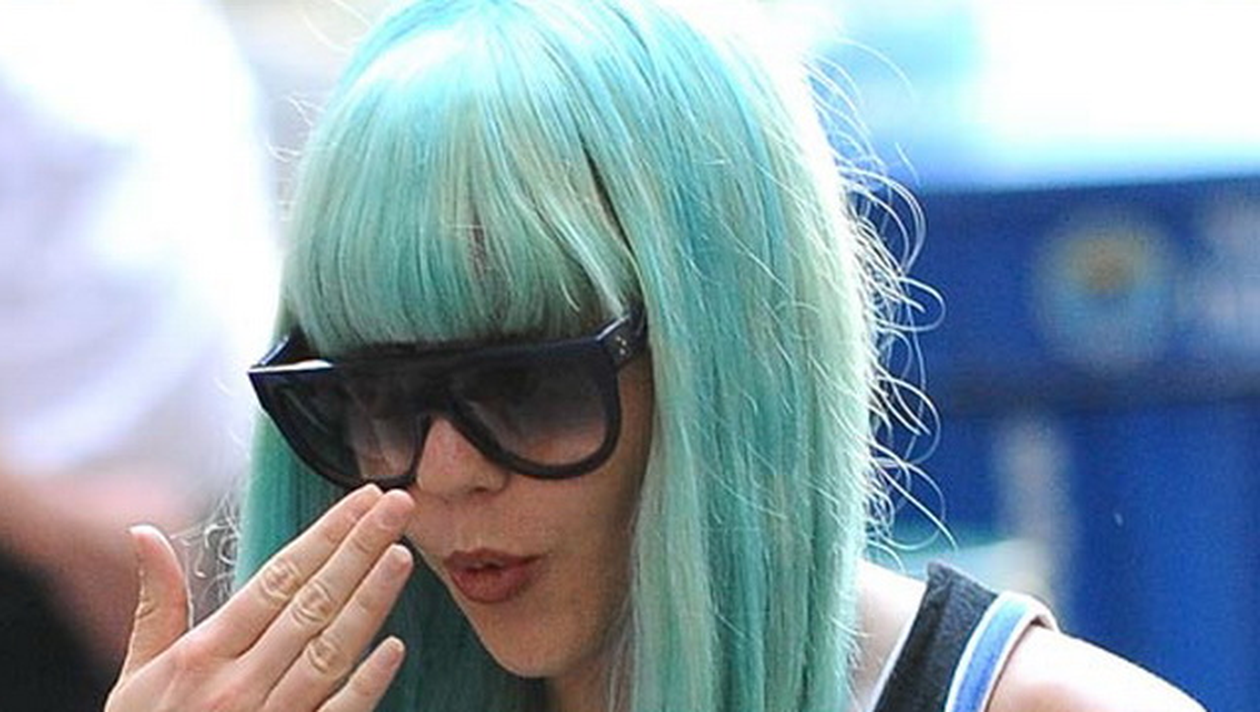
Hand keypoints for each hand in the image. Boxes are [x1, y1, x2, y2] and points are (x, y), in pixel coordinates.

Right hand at [105, 486, 415, 711]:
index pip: (278, 578)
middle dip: (359, 548)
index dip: (325, 535)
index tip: (362, 499)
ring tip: (401, 555)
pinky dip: (365, 684)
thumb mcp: (137, 674)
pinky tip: (394, 649)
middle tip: (397, 505)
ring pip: (330, 651)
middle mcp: (237, 683)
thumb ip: (156, 603)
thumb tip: (145, 533)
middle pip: (312, 602)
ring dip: (369, 601)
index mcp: (202, 654)